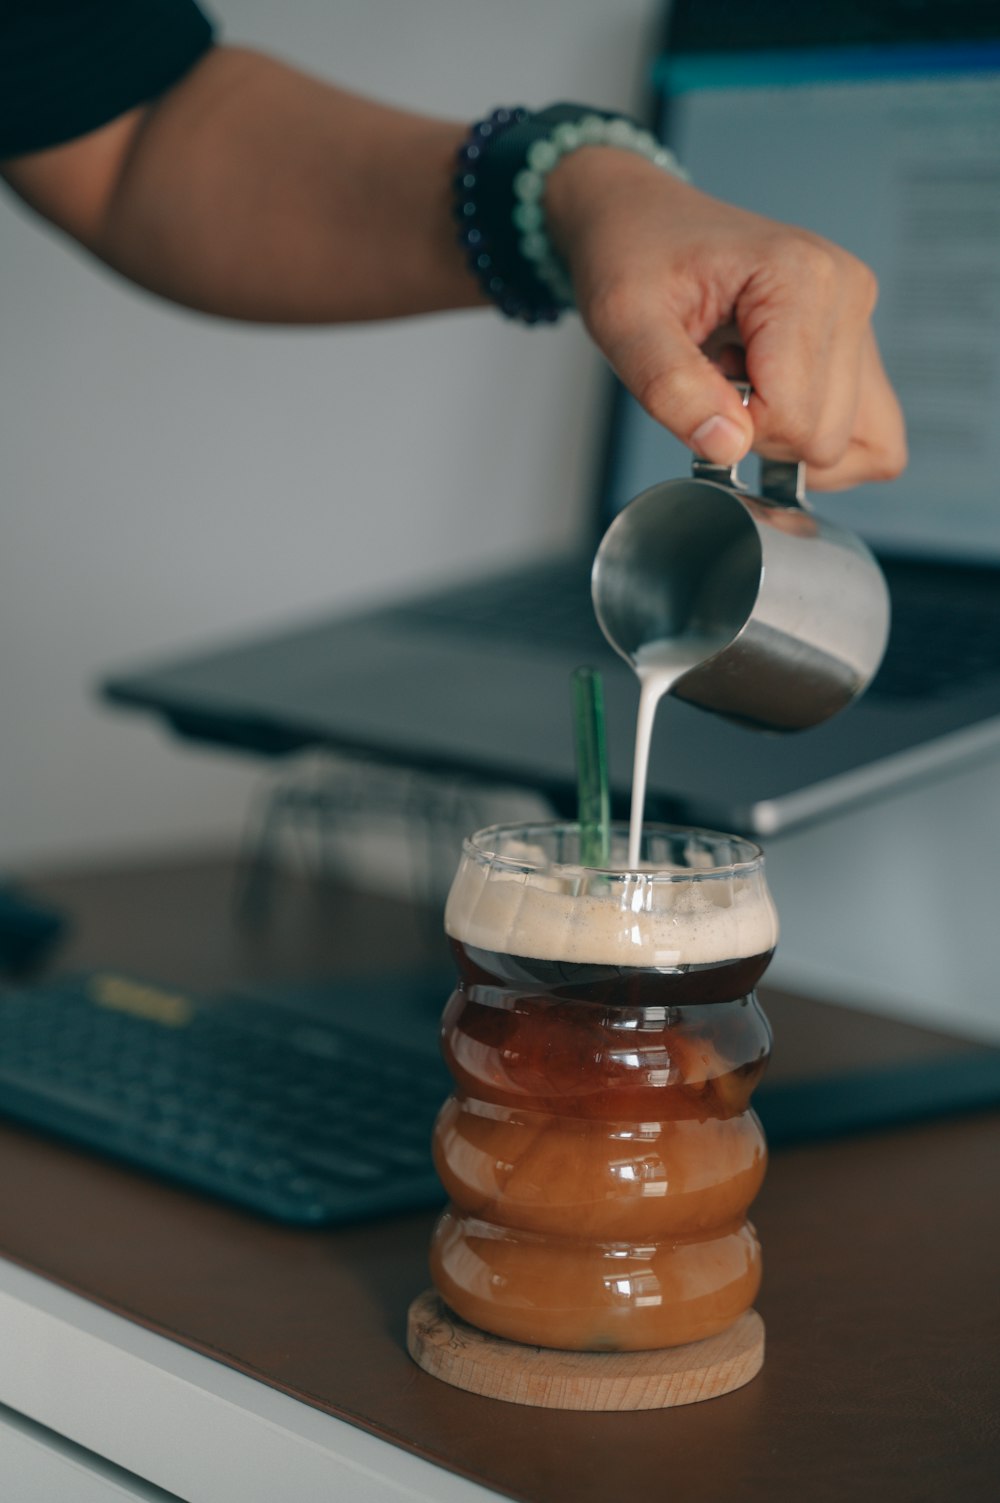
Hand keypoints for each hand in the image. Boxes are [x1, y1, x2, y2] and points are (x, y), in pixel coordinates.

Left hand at [545, 148, 906, 490]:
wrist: (640, 220)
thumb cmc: (633, 255)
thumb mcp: (624, 323)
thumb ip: (670, 388)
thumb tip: (727, 446)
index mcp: (800, 277)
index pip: (793, 417)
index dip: (735, 428)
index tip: (699, 383)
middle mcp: (846, 291)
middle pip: (827, 437)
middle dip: (761, 436)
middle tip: (715, 380)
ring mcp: (857, 315)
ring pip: (857, 440)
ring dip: (789, 438)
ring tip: (741, 382)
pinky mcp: (855, 339)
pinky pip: (868, 430)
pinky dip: (813, 436)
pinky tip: (768, 396)